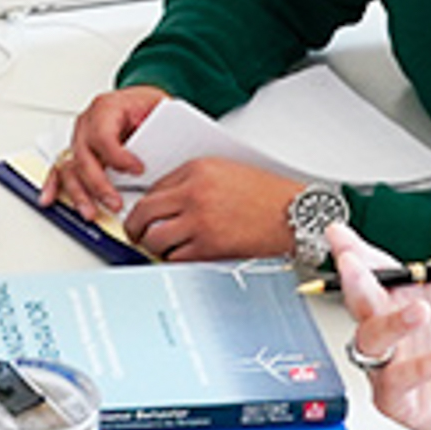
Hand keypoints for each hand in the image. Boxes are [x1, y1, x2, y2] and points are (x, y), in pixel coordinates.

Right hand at [40, 85, 168, 215]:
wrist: (141, 101)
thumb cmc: (147, 105)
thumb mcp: (158, 108)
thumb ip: (158, 130)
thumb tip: (166, 152)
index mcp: (106, 108)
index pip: (103, 137)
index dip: (119, 157)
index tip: (138, 170)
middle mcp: (87, 123)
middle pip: (85, 157)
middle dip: (99, 185)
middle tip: (115, 203)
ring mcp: (80, 138)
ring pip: (71, 168)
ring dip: (80, 193)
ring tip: (91, 212)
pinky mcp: (78, 152)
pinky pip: (61, 169)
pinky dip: (55, 185)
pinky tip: (51, 199)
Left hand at [122, 158, 304, 260]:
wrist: (295, 214)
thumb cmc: (268, 195)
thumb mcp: (227, 171)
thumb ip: (195, 181)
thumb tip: (168, 201)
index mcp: (198, 169)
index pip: (153, 188)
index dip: (145, 205)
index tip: (144, 214)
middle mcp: (195, 193)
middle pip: (144, 212)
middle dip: (135, 227)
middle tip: (136, 234)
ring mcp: (200, 221)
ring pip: (155, 238)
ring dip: (153, 246)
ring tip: (159, 248)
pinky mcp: (209, 246)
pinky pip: (175, 258)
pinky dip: (174, 260)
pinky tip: (181, 256)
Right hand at [327, 185, 430, 429]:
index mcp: (410, 296)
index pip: (374, 268)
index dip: (353, 250)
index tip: (338, 232)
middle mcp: (396, 331)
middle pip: (360, 301)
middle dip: (354, 280)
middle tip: (354, 263)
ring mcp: (395, 366)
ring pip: (370, 342)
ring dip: (391, 324)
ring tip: (421, 311)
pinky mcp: (404, 402)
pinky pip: (396, 384)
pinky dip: (420, 368)